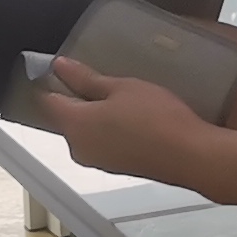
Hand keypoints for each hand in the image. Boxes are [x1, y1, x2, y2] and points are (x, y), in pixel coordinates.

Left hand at [40, 53, 217, 182]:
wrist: (190, 156)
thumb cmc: (157, 118)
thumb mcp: (122, 87)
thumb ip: (87, 79)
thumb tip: (60, 67)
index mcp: (73, 124)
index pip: (47, 100)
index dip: (53, 81)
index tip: (66, 67)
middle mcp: (77, 147)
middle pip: (66, 117)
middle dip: (78, 98)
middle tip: (104, 79)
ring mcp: (96, 161)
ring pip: (85, 130)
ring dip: (96, 115)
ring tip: (123, 98)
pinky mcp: (115, 168)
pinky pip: (102, 142)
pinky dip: (109, 130)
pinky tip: (132, 118)